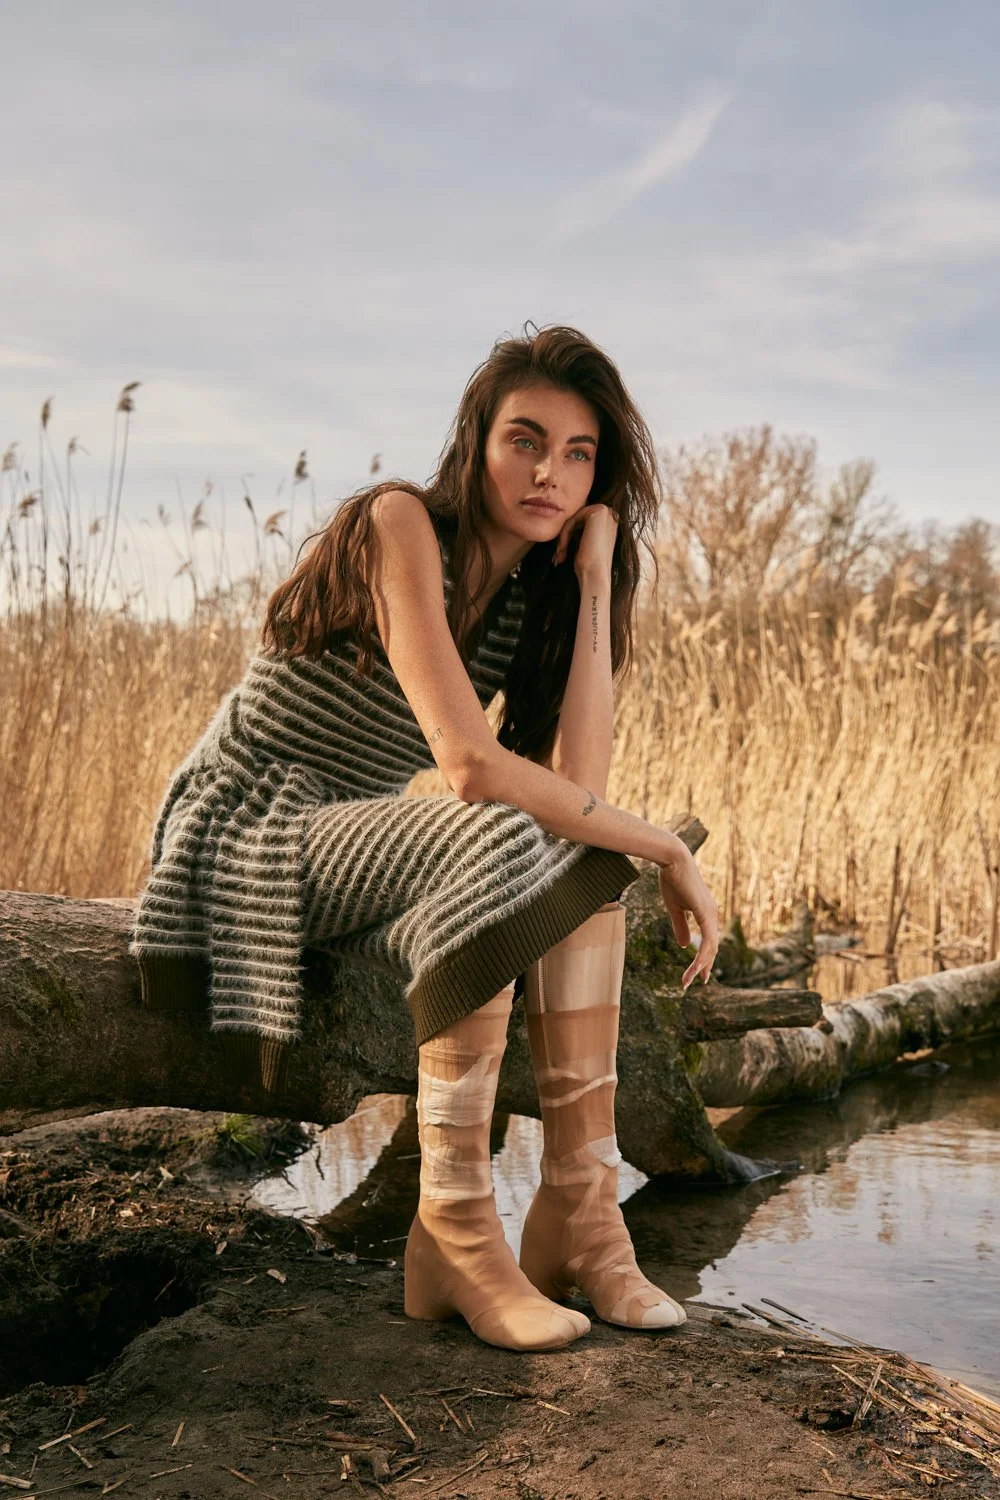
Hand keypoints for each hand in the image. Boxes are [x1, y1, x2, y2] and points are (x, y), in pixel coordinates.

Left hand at [553, 502, 617, 578]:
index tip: (561, 553)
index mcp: (608, 522)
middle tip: (558, 554)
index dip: (569, 535)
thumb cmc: (589, 564)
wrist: (595, 574)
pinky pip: (572, 519)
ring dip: (563, 536)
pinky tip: (562, 549)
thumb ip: (580, 530)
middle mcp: (610, 514)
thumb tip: (566, 523)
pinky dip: (564, 534)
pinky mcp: (598, 512)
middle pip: (577, 519)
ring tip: (560, 554)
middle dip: (565, 536)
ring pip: (573, 519)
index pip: (581, 522)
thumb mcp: (584, 542)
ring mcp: (606, 511)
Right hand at [657, 852, 720, 989]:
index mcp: (706, 913)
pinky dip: (701, 956)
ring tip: (688, 979)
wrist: (673, 860)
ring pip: (710, 948)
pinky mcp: (706, 913)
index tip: (698, 974)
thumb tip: (686, 945)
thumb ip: (681, 927)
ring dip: (700, 966)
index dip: (704, 958)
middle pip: (712, 947)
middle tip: (697, 981)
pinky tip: (696, 968)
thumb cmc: (672, 880)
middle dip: (704, 966)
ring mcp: (711, 914)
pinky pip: (707, 941)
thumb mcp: (675, 909)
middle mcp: (712, 915)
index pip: (709, 941)